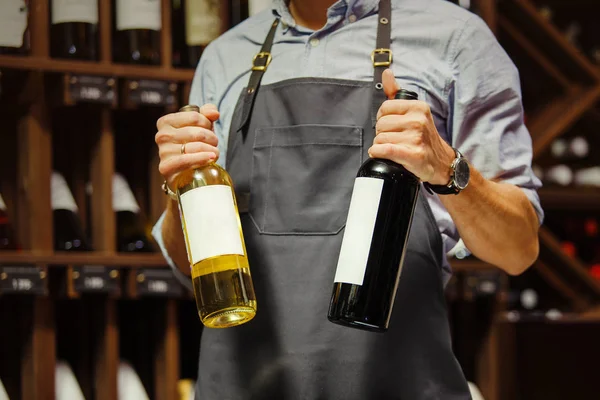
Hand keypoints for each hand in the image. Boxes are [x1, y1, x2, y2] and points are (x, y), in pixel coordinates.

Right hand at [155, 104, 220, 188]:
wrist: (185, 172)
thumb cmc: (193, 145)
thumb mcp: (200, 126)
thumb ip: (207, 113)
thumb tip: (214, 113)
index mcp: (166, 122)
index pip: (195, 117)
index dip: (207, 123)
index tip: (209, 130)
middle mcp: (162, 136)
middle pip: (197, 133)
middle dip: (212, 138)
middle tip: (214, 144)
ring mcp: (163, 152)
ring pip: (194, 147)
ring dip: (211, 150)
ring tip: (214, 153)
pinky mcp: (166, 167)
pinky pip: (187, 160)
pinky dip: (202, 159)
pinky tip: (211, 158)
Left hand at [369, 69, 455, 184]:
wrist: (441, 162)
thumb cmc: (423, 136)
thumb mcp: (414, 111)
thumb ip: (396, 93)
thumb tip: (387, 72)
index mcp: (418, 107)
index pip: (384, 108)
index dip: (383, 118)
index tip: (390, 125)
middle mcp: (418, 120)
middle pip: (380, 124)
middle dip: (382, 133)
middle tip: (393, 139)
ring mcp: (417, 138)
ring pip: (380, 139)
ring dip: (381, 146)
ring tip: (394, 148)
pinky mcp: (413, 155)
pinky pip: (384, 150)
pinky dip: (377, 153)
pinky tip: (380, 153)